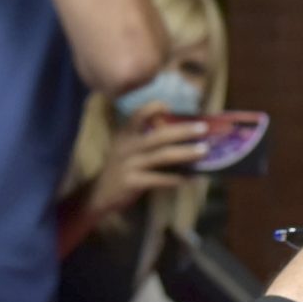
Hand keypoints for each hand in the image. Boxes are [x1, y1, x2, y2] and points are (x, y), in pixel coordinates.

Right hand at [90, 115, 207, 216]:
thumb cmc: (120, 169)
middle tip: (203, 128)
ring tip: (203, 151)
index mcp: (126, 135)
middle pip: (159, 135)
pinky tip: (190, 179)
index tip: (168, 106)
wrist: (99, 195)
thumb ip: (146, 140)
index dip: (153, 107)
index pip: (138, 114)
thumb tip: (178, 133)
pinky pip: (158, 179)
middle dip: (183, 130)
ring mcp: (129, 164)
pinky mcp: (131, 182)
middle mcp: (127, 146)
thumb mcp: (127, 150)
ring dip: (185, 153)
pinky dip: (176, 178)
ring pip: (162, 156)